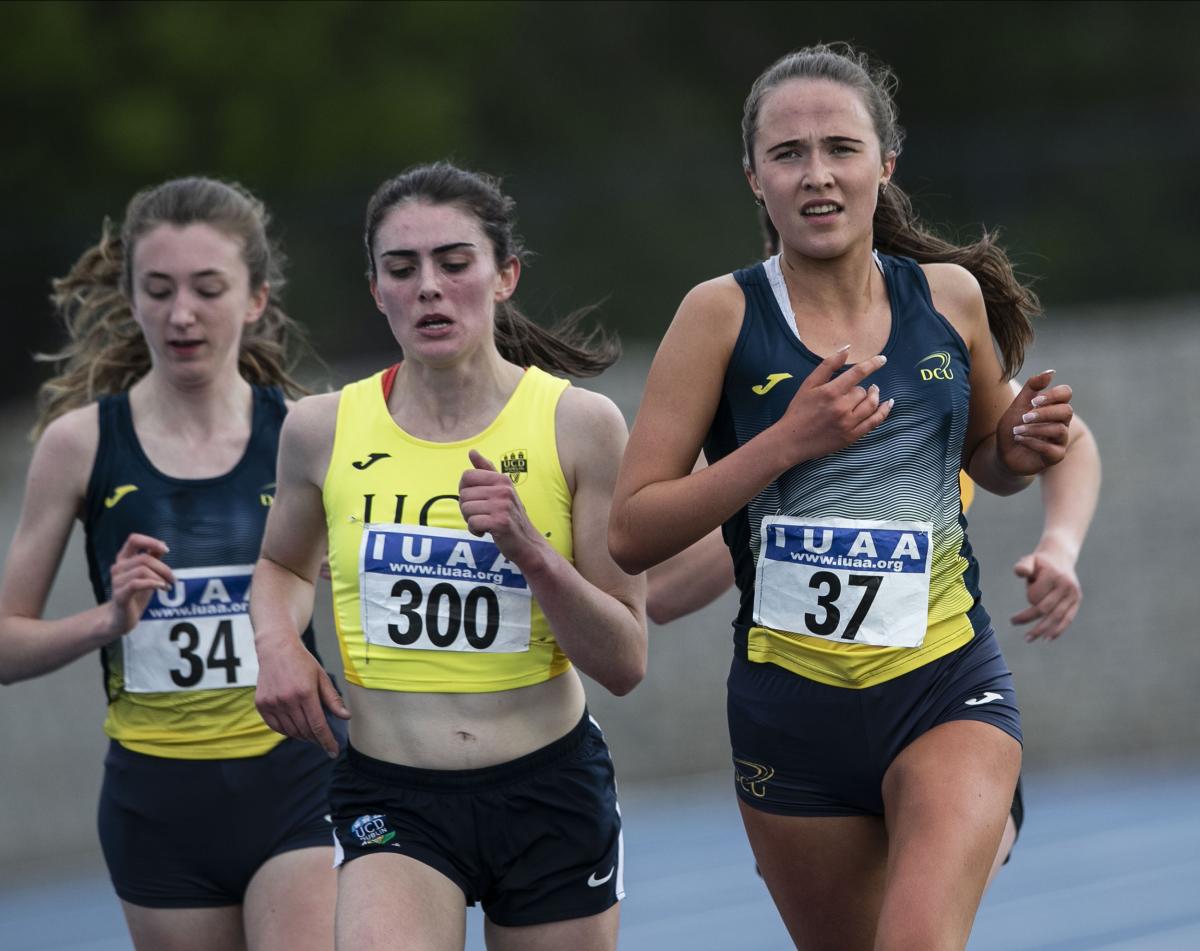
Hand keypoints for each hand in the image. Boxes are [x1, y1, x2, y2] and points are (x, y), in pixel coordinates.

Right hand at [107, 533, 173, 637]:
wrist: (121, 618)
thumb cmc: (135, 594)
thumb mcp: (147, 573)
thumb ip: (153, 559)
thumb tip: (162, 545)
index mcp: (124, 559)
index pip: (134, 540)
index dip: (150, 541)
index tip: (166, 550)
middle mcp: (118, 568)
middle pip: (144, 558)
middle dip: (163, 567)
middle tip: (172, 578)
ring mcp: (117, 581)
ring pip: (142, 570)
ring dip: (160, 577)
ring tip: (167, 585)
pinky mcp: (120, 595)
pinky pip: (136, 583)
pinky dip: (152, 583)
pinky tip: (161, 587)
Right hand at [255, 637, 350, 756]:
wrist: (276, 648)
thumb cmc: (302, 662)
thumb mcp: (322, 677)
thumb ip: (333, 699)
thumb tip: (345, 716)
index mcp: (305, 692)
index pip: (318, 725)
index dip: (327, 741)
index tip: (333, 751)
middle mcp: (287, 699)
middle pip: (304, 730)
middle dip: (316, 739)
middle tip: (323, 741)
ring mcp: (272, 703)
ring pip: (290, 731)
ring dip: (302, 736)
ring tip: (310, 734)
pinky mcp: (262, 704)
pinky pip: (276, 726)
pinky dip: (286, 731)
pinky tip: (295, 728)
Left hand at [458, 450, 546, 565]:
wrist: (528, 543)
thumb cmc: (511, 516)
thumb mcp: (501, 490)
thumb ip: (486, 470)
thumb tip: (472, 451)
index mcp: (502, 479)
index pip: (467, 476)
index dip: (465, 490)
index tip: (477, 500)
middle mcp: (503, 489)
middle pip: (463, 494)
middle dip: (467, 508)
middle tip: (482, 515)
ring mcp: (503, 506)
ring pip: (466, 509)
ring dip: (471, 520)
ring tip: (486, 523)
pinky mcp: (500, 522)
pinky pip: (472, 523)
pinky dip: (475, 531)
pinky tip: (487, 532)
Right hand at [773, 347, 892, 466]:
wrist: (792, 440)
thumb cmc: (798, 410)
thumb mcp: (808, 384)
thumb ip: (828, 365)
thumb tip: (847, 348)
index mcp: (830, 392)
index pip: (858, 373)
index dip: (872, 364)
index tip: (882, 359)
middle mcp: (841, 407)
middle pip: (863, 391)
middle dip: (861, 388)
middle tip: (855, 389)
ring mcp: (848, 423)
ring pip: (871, 405)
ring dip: (874, 396)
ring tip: (873, 392)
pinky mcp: (852, 436)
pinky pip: (874, 422)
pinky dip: (883, 412)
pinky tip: (887, 404)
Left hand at [998, 370, 1072, 475]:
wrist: (1004, 452)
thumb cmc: (1013, 427)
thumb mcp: (1018, 405)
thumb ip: (1032, 387)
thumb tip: (1051, 372)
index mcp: (1053, 407)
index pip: (1066, 393)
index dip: (1053, 395)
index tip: (1034, 401)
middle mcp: (1061, 422)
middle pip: (1066, 411)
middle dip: (1044, 413)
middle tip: (1024, 417)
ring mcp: (1060, 440)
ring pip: (1059, 430)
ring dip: (1034, 429)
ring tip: (1016, 431)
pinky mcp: (1055, 456)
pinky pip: (1052, 449)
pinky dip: (1033, 443)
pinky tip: (1020, 440)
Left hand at [1011, 541, 1080, 640]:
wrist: (1060, 558)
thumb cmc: (1040, 562)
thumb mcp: (1029, 560)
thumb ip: (1023, 566)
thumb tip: (1020, 572)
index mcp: (1055, 576)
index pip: (1036, 596)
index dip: (1029, 595)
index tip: (1029, 587)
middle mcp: (1067, 586)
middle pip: (1045, 608)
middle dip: (1028, 617)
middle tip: (1012, 622)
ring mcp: (1074, 595)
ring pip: (1056, 617)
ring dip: (1042, 629)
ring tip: (1028, 638)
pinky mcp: (1077, 601)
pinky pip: (1067, 619)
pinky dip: (1058, 630)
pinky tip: (1047, 638)